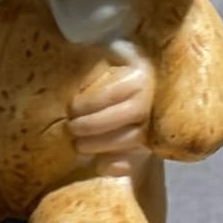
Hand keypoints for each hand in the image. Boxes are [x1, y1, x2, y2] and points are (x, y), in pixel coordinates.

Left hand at [67, 47, 154, 168]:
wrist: (148, 101)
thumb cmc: (117, 82)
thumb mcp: (110, 66)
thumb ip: (95, 64)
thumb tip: (67, 56)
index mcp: (141, 76)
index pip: (116, 91)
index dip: (91, 102)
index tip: (72, 108)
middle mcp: (153, 101)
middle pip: (126, 115)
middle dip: (94, 125)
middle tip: (72, 128)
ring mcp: (155, 127)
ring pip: (131, 140)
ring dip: (100, 145)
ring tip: (79, 146)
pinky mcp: (152, 151)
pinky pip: (134, 162)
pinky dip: (115, 165)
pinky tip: (100, 164)